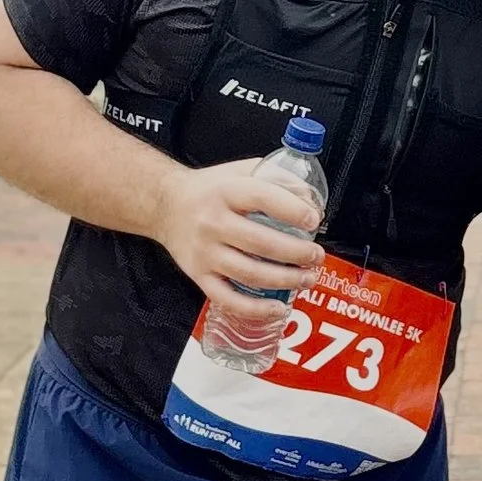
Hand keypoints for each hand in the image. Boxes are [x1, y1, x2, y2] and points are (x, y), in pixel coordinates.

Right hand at [151, 155, 323, 308]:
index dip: (292, 210)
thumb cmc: (209, 190)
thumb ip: (276, 179)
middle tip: (316, 255)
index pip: (263, 198)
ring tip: (308, 279)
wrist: (165, 206)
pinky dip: (255, 309)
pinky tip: (278, 308)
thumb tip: (310, 199)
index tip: (314, 220)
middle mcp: (213, 223)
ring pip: (250, 273)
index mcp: (226, 192)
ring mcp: (205, 253)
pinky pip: (228, 299)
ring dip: (285, 280)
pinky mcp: (199, 276)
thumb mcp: (240, 171)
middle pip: (261, 243)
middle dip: (296, 253)